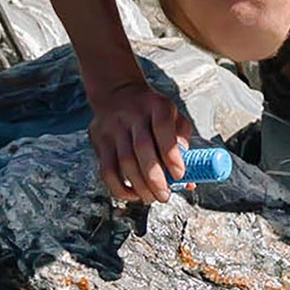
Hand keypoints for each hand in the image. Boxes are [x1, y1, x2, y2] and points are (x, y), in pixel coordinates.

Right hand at [88, 79, 191, 203]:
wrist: (117, 92)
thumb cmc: (153, 111)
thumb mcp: (174, 117)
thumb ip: (183, 144)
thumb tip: (190, 179)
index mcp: (158, 106)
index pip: (163, 129)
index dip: (171, 154)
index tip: (180, 175)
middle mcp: (133, 115)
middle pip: (142, 149)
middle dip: (154, 177)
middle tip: (164, 195)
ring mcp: (113, 128)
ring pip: (123, 161)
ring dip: (139, 186)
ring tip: (152, 198)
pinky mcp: (99, 140)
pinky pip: (106, 169)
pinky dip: (119, 187)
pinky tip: (132, 195)